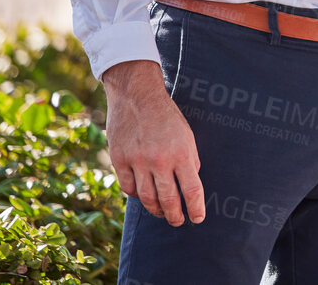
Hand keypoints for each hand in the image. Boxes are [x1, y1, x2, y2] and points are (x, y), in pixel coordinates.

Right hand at [102, 59, 204, 224]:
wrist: (137, 96)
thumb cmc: (166, 116)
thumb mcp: (187, 134)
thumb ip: (190, 159)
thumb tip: (190, 183)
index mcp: (181, 153)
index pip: (192, 189)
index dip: (195, 208)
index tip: (198, 219)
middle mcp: (160, 160)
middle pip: (168, 200)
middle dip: (175, 216)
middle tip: (178, 221)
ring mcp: (137, 161)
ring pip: (147, 198)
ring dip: (156, 210)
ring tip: (162, 213)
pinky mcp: (119, 160)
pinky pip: (128, 187)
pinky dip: (136, 195)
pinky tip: (143, 194)